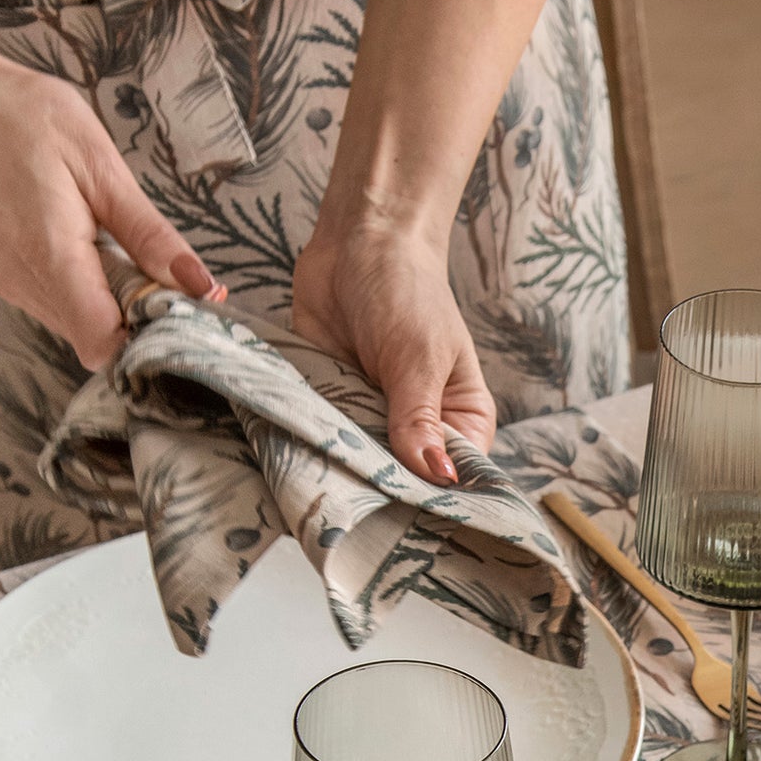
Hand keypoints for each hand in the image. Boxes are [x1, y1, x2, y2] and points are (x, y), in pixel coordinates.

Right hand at [0, 55, 213, 370]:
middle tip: (173, 276)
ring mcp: (15, 284)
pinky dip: (95, 291)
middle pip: (101, 341)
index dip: (151, 341)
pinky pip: (65, 306)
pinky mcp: (11, 276)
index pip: (105, 344)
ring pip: (85, 327)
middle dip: (144, 320)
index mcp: (51, 258)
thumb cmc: (20, 117)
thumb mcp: (100, 165)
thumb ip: (149, 234)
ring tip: (132, 251)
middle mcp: (27, 285)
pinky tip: (101, 249)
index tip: (187, 312)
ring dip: (120, 304)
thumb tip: (202, 287)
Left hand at [291, 212, 496, 484]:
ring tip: (326, 490)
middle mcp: (420, 430)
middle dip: (384, 490)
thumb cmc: (407, 291)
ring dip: (344, 470)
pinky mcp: (333, 407)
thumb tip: (438, 477)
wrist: (358, 240)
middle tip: (361, 508)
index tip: (410, 520)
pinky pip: (324, 439)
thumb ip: (419, 420)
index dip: (435, 501)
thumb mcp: (418, 357)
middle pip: (405, 481)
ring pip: (361, 465)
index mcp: (461, 421)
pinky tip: (299, 460)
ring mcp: (374, 421)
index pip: (456, 481)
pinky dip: (312, 446)